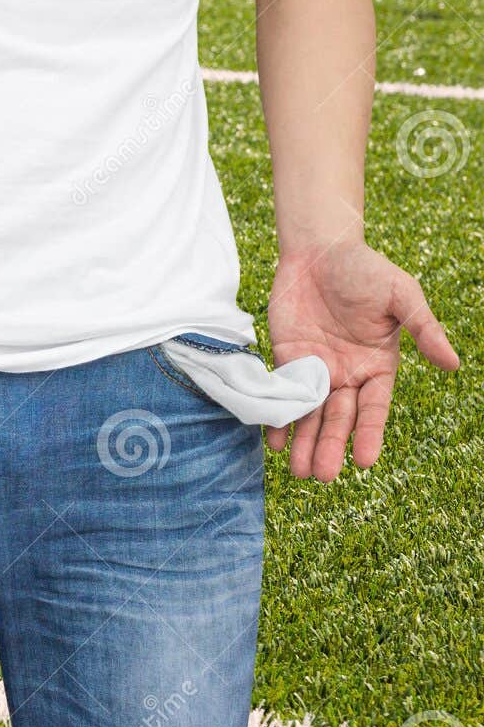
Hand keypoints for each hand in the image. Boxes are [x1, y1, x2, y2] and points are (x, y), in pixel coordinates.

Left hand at [266, 242, 458, 480]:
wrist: (318, 249)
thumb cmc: (366, 269)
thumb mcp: (402, 295)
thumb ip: (425, 329)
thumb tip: (453, 364)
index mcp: (379, 365)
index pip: (374, 408)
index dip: (369, 434)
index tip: (365, 462)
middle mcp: (347, 374)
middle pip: (339, 418)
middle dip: (330, 446)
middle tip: (323, 476)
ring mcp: (315, 369)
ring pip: (309, 414)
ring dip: (302, 442)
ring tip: (297, 472)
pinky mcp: (286, 360)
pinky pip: (282, 394)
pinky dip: (277, 417)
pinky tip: (273, 442)